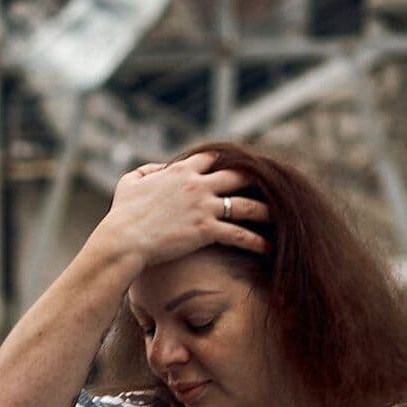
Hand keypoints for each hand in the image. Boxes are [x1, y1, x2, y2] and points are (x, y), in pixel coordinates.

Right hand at [88, 153, 269, 271]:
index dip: (227, 161)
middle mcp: (196, 185)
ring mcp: (203, 206)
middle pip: (237, 176)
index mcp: (180, 171)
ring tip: (283, 217)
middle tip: (273, 187)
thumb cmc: (122, 215)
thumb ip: (146, 171)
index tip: (239, 167)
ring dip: (265, 210)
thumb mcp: (129, 183)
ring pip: (245, 204)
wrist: (123, 240)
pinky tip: (269, 248)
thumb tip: (158, 168)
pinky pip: (239, 234)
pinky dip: (256, 241)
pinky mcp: (206, 230)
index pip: (212, 158)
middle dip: (257, 180)